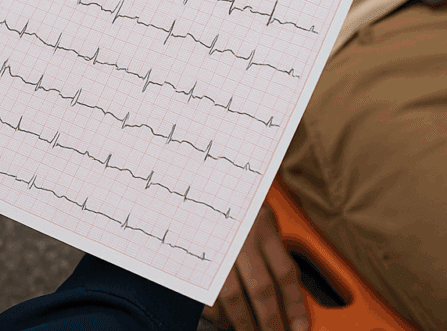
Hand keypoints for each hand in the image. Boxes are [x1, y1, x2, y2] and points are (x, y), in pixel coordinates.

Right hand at [202, 204, 308, 330]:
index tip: (299, 328)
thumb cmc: (231, 195)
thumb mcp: (258, 209)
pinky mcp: (193, 251)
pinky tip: (223, 318)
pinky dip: (215, 310)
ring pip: (232, 295)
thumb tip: (287, 281)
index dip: (294, 306)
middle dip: (270, 323)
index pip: (284, 273)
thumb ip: (272, 240)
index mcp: (260, 224)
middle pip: (261, 290)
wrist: (196, 176)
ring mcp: (215, 243)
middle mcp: (239, 235)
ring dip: (243, 323)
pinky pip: (205, 288)